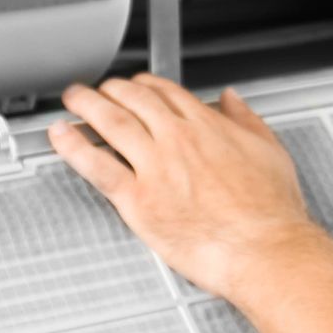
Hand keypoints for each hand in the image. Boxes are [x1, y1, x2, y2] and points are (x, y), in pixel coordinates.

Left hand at [49, 75, 324, 299]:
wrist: (265, 248)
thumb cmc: (271, 211)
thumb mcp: (270, 150)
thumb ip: (246, 119)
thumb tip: (232, 100)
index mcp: (208, 126)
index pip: (167, 92)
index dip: (146, 84)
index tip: (137, 86)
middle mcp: (178, 139)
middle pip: (135, 100)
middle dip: (112, 89)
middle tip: (99, 88)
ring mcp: (156, 167)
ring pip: (112, 123)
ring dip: (87, 105)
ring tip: (73, 99)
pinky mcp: (138, 200)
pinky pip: (97, 167)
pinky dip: (74, 147)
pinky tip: (62, 136)